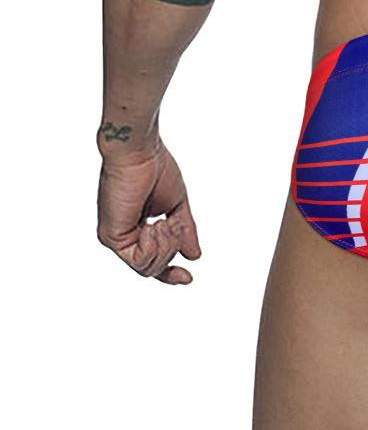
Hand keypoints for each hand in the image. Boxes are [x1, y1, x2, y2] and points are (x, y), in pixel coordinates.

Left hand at [96, 139, 201, 284]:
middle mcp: (124, 235)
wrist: (140, 152)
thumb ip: (184, 231)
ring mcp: (116, 238)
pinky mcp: (111, 236)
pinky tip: (153, 225)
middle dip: (173, 249)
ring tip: (164, 221)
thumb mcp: (177, 206)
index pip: (152, 261)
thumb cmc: (155, 168)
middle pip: (153, 268)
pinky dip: (153, 246)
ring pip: (147, 268)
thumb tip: (194, 255)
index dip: (170, 274)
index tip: (188, 278)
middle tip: (173, 223)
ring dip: (165, 246)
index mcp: (138, 227)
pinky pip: (138, 260)